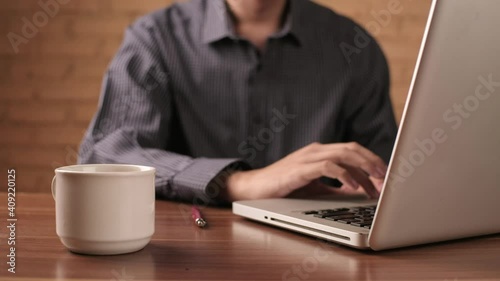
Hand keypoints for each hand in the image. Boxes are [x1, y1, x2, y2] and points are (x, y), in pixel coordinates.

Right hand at [224, 142, 386, 200]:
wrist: (254, 188)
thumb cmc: (283, 186)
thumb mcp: (314, 186)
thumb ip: (334, 185)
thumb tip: (357, 190)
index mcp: (319, 152)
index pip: (352, 150)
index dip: (371, 160)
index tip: (385, 175)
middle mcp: (315, 150)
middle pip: (352, 148)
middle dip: (373, 162)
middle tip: (387, 178)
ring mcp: (307, 158)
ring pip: (344, 154)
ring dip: (364, 168)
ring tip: (376, 182)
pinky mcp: (300, 169)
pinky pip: (328, 167)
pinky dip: (344, 175)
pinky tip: (353, 186)